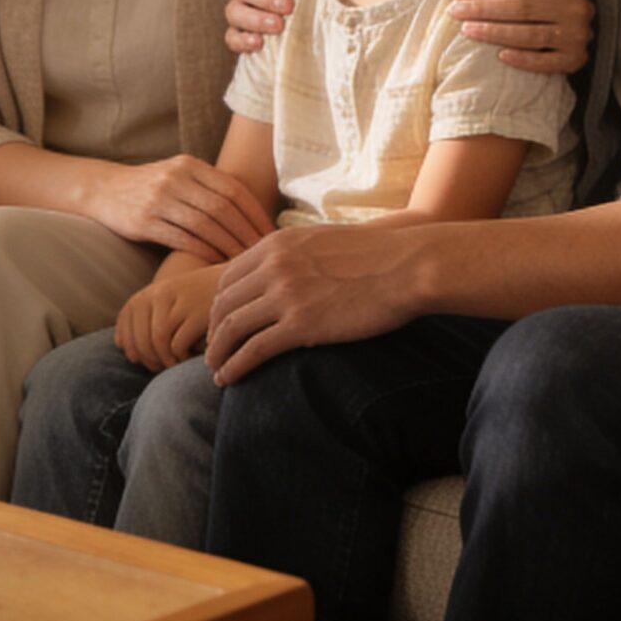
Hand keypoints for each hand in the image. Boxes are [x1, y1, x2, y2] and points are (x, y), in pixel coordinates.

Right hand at [86, 155, 276, 259]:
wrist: (103, 190)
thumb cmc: (151, 187)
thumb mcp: (179, 175)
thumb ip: (209, 187)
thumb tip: (253, 212)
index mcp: (190, 165)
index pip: (233, 189)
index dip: (256, 213)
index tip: (271, 234)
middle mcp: (176, 178)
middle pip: (223, 208)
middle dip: (247, 232)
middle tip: (263, 253)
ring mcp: (158, 198)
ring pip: (205, 224)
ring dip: (228, 245)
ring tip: (244, 261)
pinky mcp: (143, 221)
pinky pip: (181, 239)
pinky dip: (203, 251)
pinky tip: (216, 262)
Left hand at [115, 264, 224, 370]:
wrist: (235, 283)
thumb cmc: (197, 300)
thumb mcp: (167, 302)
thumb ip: (143, 318)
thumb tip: (119, 344)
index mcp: (147, 294)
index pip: (125, 333)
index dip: (133, 352)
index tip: (147, 361)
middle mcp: (159, 294)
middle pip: (140, 340)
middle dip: (150, 361)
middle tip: (163, 368)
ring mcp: (179, 303)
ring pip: (157, 342)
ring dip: (165, 360)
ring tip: (176, 363)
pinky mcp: (198, 314)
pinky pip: (178, 345)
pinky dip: (181, 356)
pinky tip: (191, 356)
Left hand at [205, 222, 420, 383]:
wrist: (408, 266)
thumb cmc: (378, 256)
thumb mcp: (325, 241)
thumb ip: (298, 254)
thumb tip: (290, 269)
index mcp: (278, 244)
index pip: (228, 276)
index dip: (218, 304)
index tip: (220, 322)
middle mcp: (274, 266)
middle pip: (222, 302)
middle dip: (212, 329)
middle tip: (213, 349)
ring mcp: (285, 295)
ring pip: (230, 327)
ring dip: (217, 352)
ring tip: (216, 369)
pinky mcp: (301, 325)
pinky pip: (253, 350)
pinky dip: (234, 367)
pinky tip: (228, 379)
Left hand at [449, 0, 592, 74]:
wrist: (581, 22)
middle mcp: (576, 7)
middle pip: (521, 7)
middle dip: (483, 9)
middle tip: (455, 11)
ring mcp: (577, 35)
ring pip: (529, 35)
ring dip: (494, 33)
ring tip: (467, 30)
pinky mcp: (575, 59)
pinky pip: (545, 63)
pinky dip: (522, 60)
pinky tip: (499, 56)